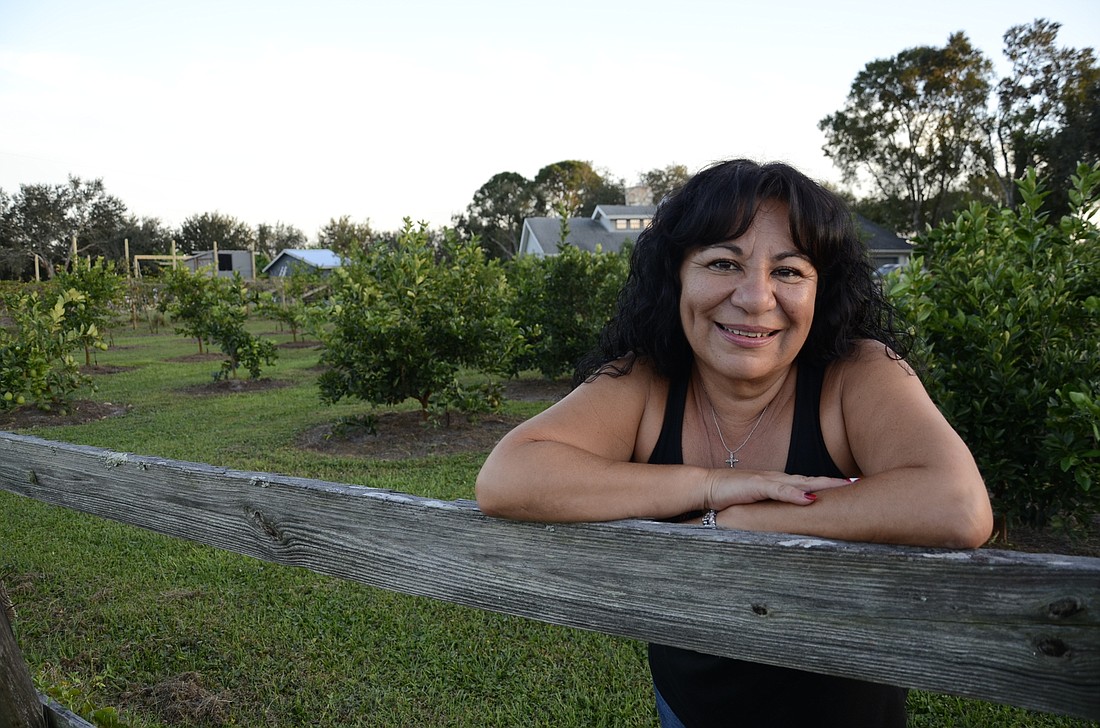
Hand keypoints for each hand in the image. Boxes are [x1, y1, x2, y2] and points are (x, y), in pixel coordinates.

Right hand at [701, 469, 850, 510]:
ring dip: (822, 484)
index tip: (847, 488)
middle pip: (810, 480)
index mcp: (777, 484)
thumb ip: (770, 510)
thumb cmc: (729, 496)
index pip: (806, 484)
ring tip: (843, 485)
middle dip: (833, 482)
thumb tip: (784, 523)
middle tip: (856, 483)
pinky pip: (780, 490)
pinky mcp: (757, 486)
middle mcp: (776, 479)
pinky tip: (810, 497)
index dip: (826, 485)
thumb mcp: (755, 505)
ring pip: (800, 482)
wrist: (707, 486)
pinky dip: (795, 493)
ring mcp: (768, 481)